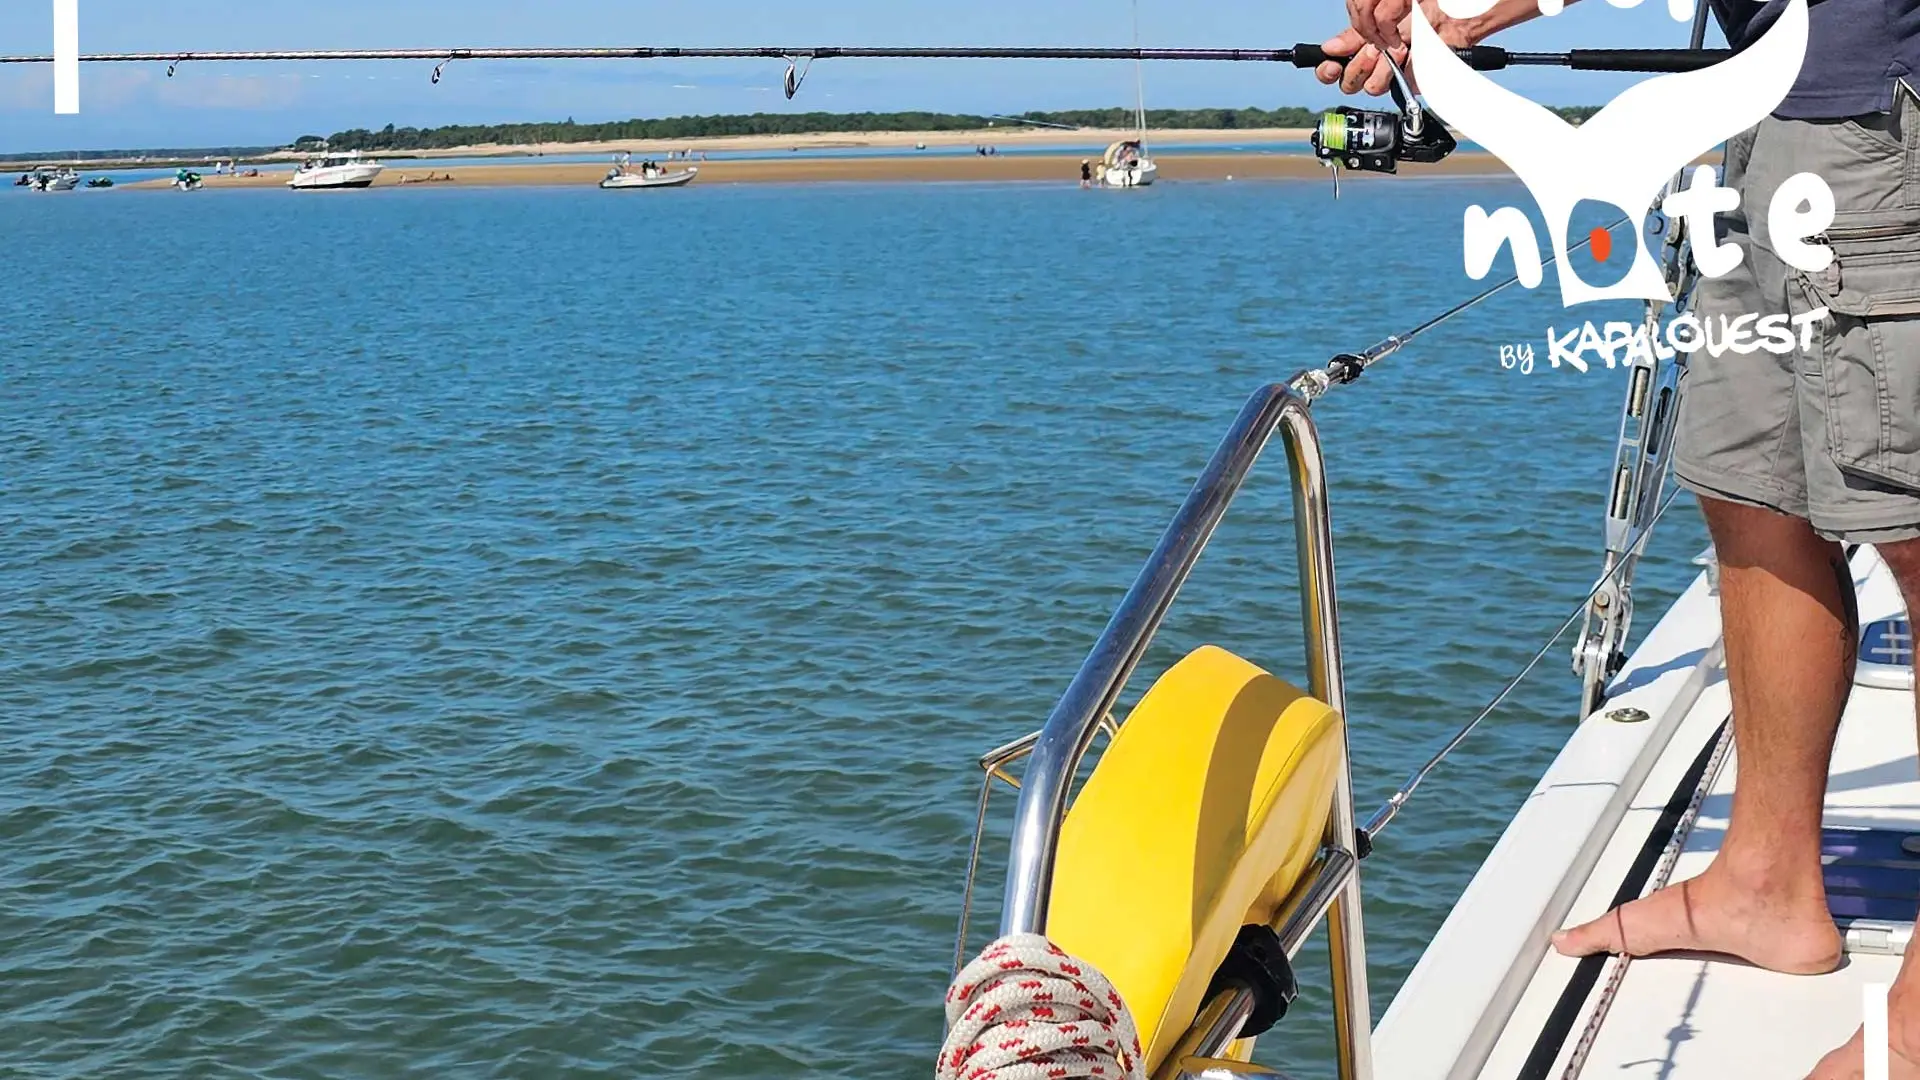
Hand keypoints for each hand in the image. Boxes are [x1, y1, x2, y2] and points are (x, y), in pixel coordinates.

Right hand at [1313, 1, 1479, 95]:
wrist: (1452, 11)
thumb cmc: (1421, 5)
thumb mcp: (1377, 9)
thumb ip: (1353, 29)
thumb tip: (1330, 47)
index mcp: (1362, 42)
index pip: (1332, 64)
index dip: (1327, 68)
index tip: (1331, 61)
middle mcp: (1374, 60)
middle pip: (1347, 82)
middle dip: (1356, 65)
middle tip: (1371, 50)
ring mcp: (1392, 72)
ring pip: (1367, 87)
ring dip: (1378, 67)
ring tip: (1395, 49)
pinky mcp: (1411, 82)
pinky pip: (1393, 88)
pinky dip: (1397, 72)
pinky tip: (1406, 57)